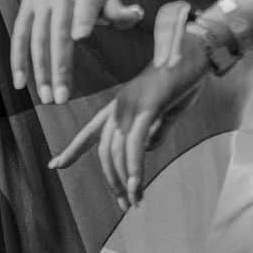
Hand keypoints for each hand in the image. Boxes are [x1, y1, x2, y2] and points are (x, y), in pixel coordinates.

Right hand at [11, 0, 143, 106]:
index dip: (82, 19)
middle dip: (58, 67)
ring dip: (39, 70)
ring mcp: (41, 0)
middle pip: (58, 33)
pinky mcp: (26, 6)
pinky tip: (20, 83)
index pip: (84, 7)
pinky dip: (18, 59)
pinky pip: (19, 35)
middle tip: (61, 98)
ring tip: (46, 98)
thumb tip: (137, 14)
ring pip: (37, 38)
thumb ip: (120, 10)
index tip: (80, 36)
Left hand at [49, 7, 209, 208]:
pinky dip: (134, 167)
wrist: (197, 48)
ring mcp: (131, 104)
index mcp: (120, 105)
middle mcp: (119, 105)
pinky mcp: (149, 105)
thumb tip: (146, 151)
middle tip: (124, 203)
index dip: (72, 150)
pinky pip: (135, 143)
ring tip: (134, 201)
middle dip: (111, 179)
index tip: (55, 165)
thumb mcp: (167, 111)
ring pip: (117, 151)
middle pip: (103, 150)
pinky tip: (137, 185)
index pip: (90, 131)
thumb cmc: (183, 77)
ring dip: (124, 180)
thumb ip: (156, 131)